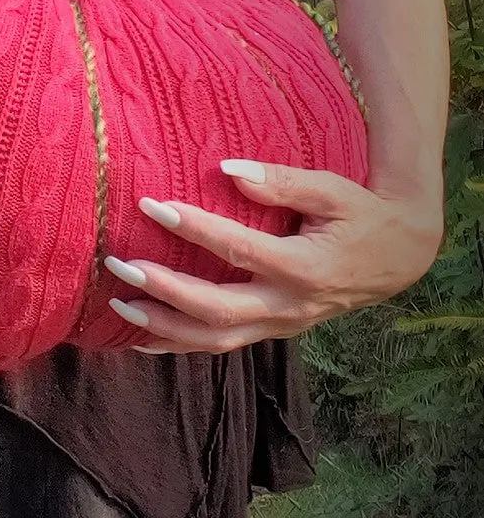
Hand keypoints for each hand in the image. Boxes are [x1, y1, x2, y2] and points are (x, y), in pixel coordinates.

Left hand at [103, 160, 444, 354]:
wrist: (399, 257)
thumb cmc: (362, 214)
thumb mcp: (333, 189)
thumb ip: (282, 182)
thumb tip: (228, 171)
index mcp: (304, 268)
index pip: (238, 250)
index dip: (194, 229)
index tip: (152, 205)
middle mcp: (290, 307)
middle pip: (217, 310)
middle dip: (164, 290)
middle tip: (120, 264)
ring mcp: (281, 326)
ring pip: (215, 340)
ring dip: (164, 326)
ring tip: (118, 304)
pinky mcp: (273, 331)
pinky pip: (221, 346)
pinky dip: (178, 344)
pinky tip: (141, 337)